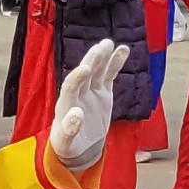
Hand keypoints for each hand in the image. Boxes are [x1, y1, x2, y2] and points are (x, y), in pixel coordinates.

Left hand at [47, 38, 126, 169]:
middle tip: (100, 49)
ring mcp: (90, 91)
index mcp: (65, 105)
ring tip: (109, 44)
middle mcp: (77, 94)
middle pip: (84, 74)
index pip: (70, 87)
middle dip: (91, 61)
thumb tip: (76, 114)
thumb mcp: (66, 143)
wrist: (80, 144)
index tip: (85, 69)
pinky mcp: (102, 92)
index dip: (77, 78)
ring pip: (97, 71)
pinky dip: (115, 63)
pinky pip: (109, 75)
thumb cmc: (69, 144)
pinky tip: (123, 50)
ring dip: (102, 57)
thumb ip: (69, 130)